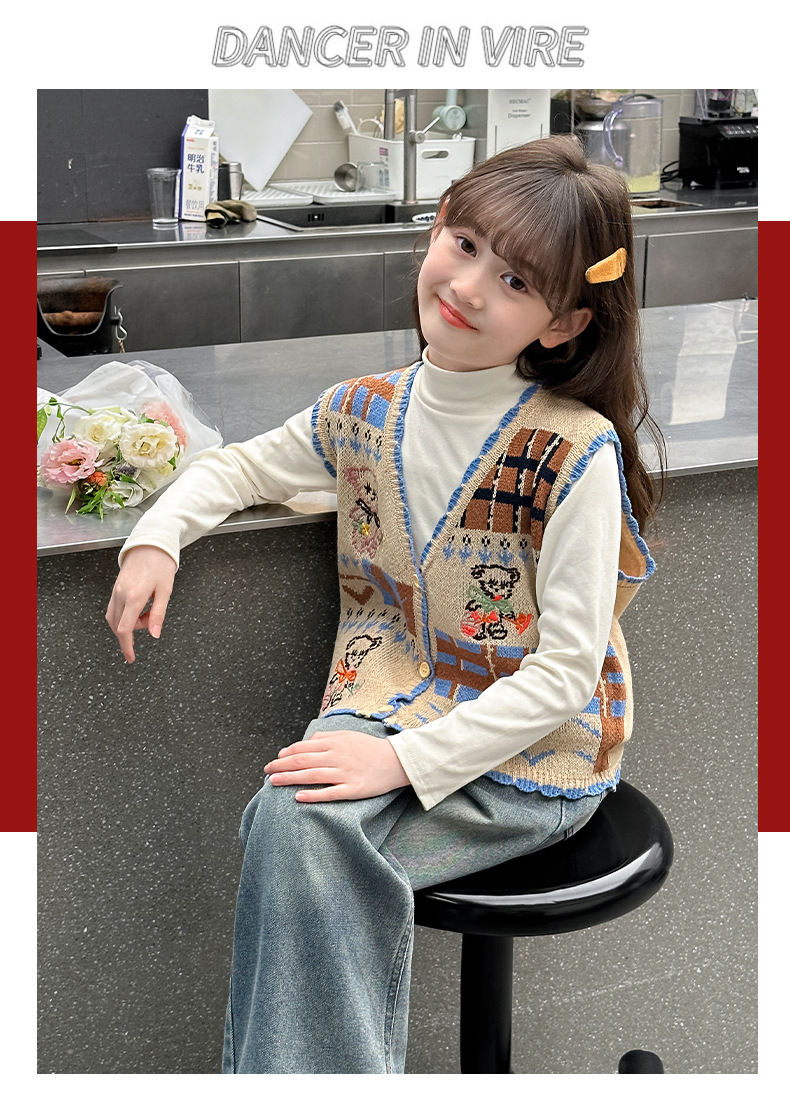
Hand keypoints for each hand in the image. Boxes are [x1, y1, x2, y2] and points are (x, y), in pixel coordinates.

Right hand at [105, 545, 176, 663]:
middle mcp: (121, 594)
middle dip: (133, 632)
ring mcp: (115, 590)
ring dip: (128, 623)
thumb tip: (155, 635)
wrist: (150, 544)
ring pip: (114, 618)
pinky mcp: (115, 588)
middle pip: (118, 626)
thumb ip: (159, 614)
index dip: (127, 646)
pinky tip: (138, 609)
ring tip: (147, 613)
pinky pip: (114, 608)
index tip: (130, 657)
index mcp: (134, 596)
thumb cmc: (160, 566)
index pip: (125, 629)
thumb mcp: (165, 591)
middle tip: (151, 621)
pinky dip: (123, 615)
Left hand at [263, 730, 410, 801]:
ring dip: (290, 778)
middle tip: (266, 772)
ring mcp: (345, 773)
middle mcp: (337, 756)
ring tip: (274, 783)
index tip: (275, 760)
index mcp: (335, 742)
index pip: (303, 747)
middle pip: (303, 761)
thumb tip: (305, 742)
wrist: (397, 761)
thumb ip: (325, 737)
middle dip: (281, 766)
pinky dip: (313, 794)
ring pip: (312, 775)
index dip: (286, 754)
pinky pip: (330, 792)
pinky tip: (298, 797)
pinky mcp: (354, 789)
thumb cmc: (370, 748)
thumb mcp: (347, 735)